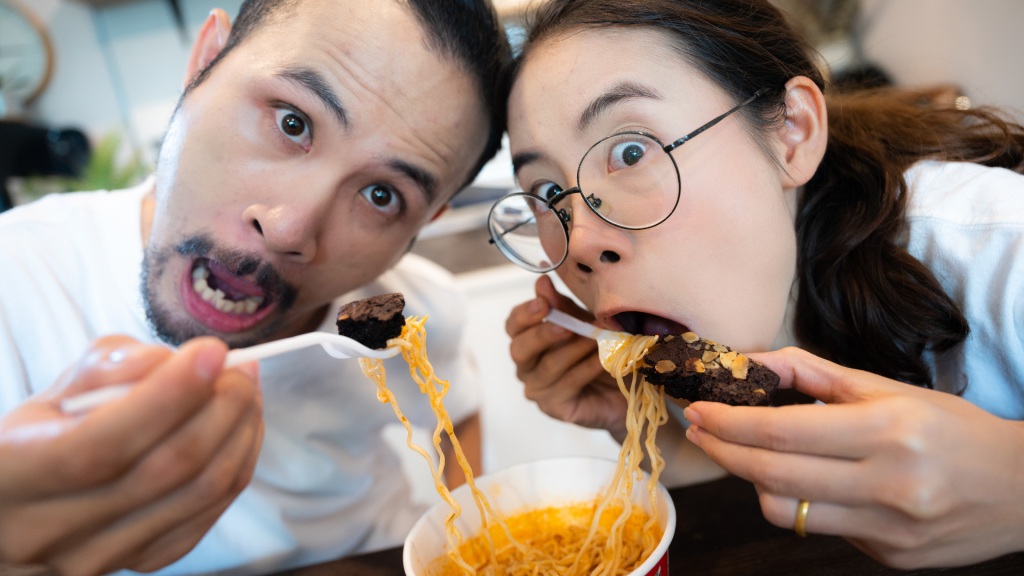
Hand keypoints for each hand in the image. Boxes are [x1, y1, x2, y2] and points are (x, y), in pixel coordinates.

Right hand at [0, 335, 263, 575]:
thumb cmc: (46, 434)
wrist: (27, 504)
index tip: (210, 352)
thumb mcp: (56, 390)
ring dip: (240, 433)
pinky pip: (210, 513)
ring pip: (200, 494)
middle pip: (166, 470)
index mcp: (13, 474)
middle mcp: (49, 530)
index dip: (168, 396)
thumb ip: (109, 366)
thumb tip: (170, 361)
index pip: (104, 444)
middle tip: (241, 368)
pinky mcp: (141, 563)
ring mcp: (98, 556)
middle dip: (221, 407)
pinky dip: (238, 464)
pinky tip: (240, 428)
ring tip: (247, 390)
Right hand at [506, 276, 628, 437]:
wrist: (628, 387)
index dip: (525, 313)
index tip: (544, 302)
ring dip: (573, 350)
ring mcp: (538, 389)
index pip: (513, 325)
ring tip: (595, 339)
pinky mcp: (554, 407)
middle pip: (519, 349)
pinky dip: (585, 369)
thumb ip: (562, 305)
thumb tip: (542, 281)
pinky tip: (601, 360)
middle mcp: (527, 366)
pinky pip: (566, 385)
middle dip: (542, 334)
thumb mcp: (583, 322)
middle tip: (565, 325)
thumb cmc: (600, 351)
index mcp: (528, 339)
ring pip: (546, 367)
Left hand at [683, 347, 1023, 567]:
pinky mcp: (890, 558)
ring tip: (752, 454)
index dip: (728, 423)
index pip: (781, 432)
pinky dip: (803, 502)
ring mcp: (889, 531)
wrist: (1021, 489)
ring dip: (755, 481)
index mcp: (888, 432)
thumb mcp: (887, 388)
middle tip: (700, 431)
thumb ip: (813, 375)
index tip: (699, 411)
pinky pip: (821, 530)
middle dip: (723, 452)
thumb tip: (751, 361)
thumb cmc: (952, 429)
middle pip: (772, 476)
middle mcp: (888, 486)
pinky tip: (811, 481)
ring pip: (787, 513)